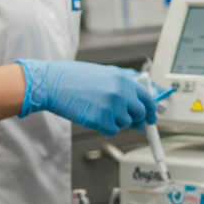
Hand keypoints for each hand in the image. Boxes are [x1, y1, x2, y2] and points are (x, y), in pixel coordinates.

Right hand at [16, 60, 154, 134]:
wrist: (52, 83)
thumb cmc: (74, 78)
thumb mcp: (104, 73)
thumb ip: (123, 84)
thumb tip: (140, 99)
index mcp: (123, 79)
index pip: (147, 97)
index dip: (150, 110)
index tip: (151, 118)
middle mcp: (121, 92)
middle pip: (140, 113)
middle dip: (135, 119)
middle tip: (127, 121)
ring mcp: (112, 107)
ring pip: (125, 123)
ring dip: (115, 121)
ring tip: (98, 110)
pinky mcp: (102, 120)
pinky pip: (112, 130)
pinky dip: (104, 127)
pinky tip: (92, 116)